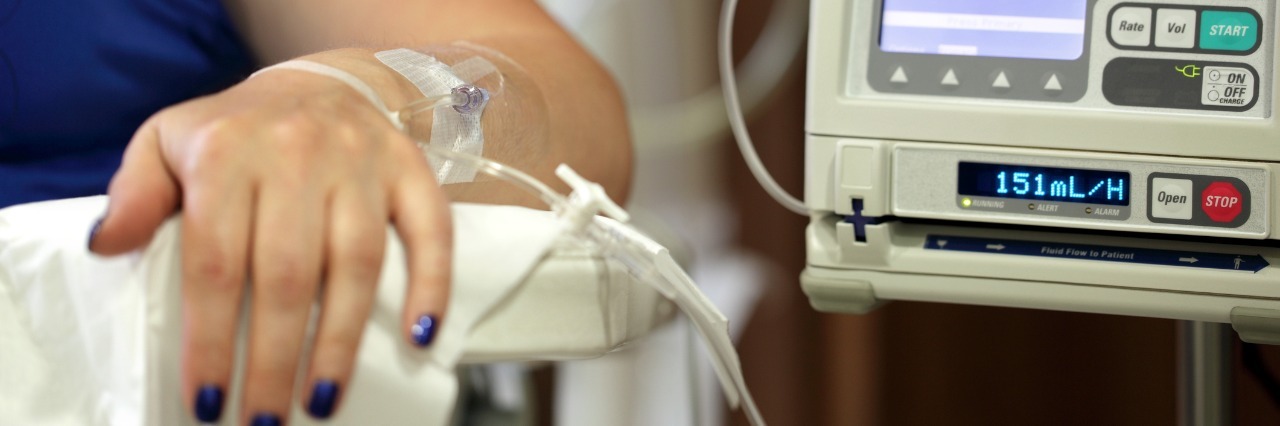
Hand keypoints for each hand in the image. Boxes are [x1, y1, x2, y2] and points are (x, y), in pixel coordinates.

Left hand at [88, 60, 451, 422]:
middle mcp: (297, 152)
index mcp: (228, 151)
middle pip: (286, 273)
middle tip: (264, 419)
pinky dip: (431, 285)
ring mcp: (361, 161)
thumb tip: (107, 245)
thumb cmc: (238, 132)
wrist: (319, 83)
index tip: (208, 398)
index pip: (215, 262)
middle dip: (274, 358)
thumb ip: (135, 193)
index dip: (211, 338)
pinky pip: (430, 231)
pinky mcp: (410, 170)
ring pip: (356, 263)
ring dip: (339, 340)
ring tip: (321, 399)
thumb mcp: (167, 143)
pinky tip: (418, 337)